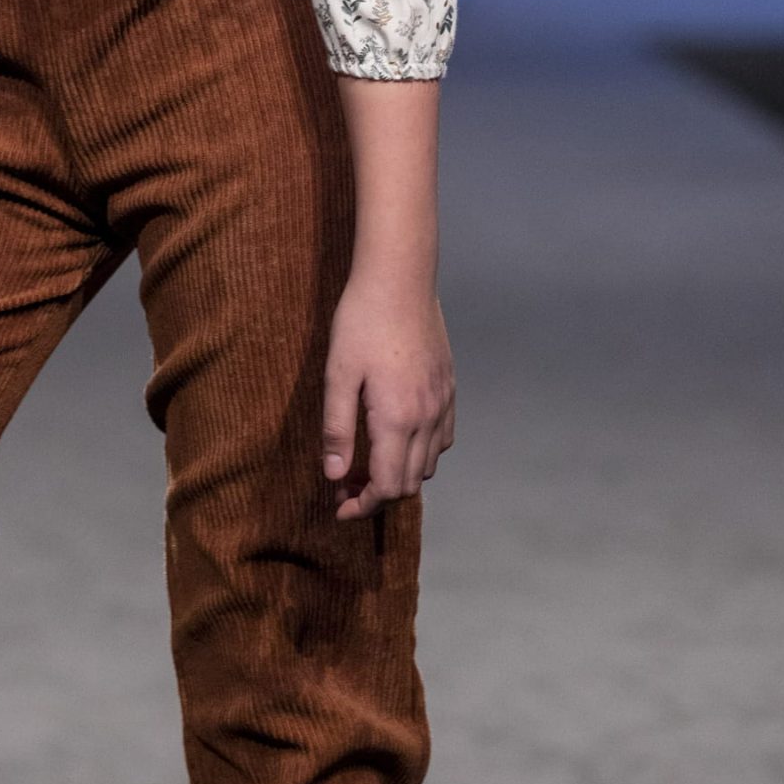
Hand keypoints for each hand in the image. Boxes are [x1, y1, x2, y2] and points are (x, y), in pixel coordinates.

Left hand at [322, 268, 454, 520]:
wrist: (400, 276)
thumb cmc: (362, 320)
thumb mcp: (337, 373)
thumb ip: (336, 428)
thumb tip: (334, 475)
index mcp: (397, 418)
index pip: (387, 486)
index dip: (363, 505)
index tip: (339, 507)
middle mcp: (427, 416)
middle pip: (409, 482)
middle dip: (377, 494)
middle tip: (344, 485)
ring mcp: (443, 402)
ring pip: (428, 463)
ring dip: (400, 473)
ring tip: (368, 462)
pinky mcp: (449, 386)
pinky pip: (442, 438)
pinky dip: (421, 451)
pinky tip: (397, 437)